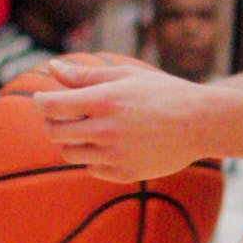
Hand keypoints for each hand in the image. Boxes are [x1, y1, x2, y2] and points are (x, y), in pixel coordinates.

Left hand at [35, 57, 207, 181]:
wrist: (200, 123)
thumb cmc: (163, 92)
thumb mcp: (126, 75)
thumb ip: (85, 75)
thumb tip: (52, 68)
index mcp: (104, 101)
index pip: (51, 106)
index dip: (42, 102)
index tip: (43, 100)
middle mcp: (105, 130)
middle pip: (54, 132)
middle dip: (53, 122)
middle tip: (64, 114)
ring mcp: (114, 155)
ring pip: (70, 153)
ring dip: (72, 140)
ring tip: (92, 128)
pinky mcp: (123, 174)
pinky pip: (91, 168)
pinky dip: (93, 157)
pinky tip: (112, 143)